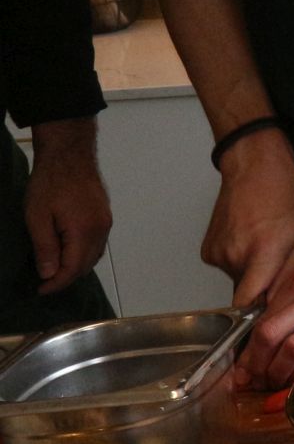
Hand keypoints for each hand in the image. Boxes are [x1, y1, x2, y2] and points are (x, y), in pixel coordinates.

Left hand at [23, 120, 111, 294]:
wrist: (70, 154)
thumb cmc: (50, 183)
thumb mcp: (38, 217)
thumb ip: (45, 248)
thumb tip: (49, 274)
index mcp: (84, 232)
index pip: (72, 269)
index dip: (56, 283)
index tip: (40, 289)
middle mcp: (101, 230)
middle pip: (87, 265)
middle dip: (66, 278)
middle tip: (45, 282)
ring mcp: (106, 222)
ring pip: (94, 255)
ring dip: (76, 267)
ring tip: (55, 270)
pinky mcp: (105, 215)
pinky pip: (97, 243)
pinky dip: (84, 254)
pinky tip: (70, 252)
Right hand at [204, 129, 293, 310]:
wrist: (254, 168)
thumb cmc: (285, 196)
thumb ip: (290, 275)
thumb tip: (281, 304)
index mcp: (262, 254)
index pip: (250, 305)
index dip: (258, 317)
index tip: (266, 322)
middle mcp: (235, 256)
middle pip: (246, 294)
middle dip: (263, 288)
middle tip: (276, 265)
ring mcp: (217, 253)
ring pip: (237, 280)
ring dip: (251, 272)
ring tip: (263, 244)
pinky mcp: (207, 251)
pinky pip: (227, 267)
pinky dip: (239, 260)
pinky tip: (249, 239)